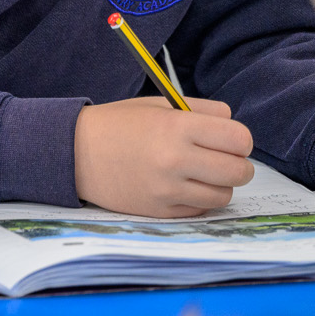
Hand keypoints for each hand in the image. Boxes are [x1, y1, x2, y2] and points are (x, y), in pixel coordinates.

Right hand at [73, 96, 253, 216]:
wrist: (74, 152)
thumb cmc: (118, 124)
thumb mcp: (158, 105)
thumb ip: (201, 110)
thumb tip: (235, 128)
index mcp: (176, 127)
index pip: (239, 139)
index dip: (240, 140)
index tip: (230, 141)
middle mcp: (174, 159)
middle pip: (239, 171)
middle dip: (239, 166)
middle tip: (226, 161)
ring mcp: (167, 188)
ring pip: (224, 195)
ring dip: (220, 185)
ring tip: (202, 175)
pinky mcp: (160, 210)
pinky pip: (200, 209)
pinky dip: (199, 199)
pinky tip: (184, 186)